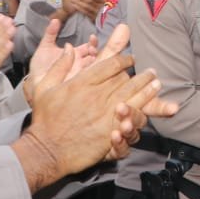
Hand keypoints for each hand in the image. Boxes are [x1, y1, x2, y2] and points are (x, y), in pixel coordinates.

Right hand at [20, 44, 177, 183]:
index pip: (110, 64)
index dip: (124, 59)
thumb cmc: (44, 119)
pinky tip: (151, 103)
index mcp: (82, 82)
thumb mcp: (43, 87)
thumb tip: (68, 48)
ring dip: (147, 87)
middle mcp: (97, 95)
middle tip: (150, 71)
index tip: (130, 59)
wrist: (47, 149)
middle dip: (140, 73)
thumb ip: (59, 66)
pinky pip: (131, 116)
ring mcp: (106, 113)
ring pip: (133, 94)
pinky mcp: (111, 130)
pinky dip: (143, 107)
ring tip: (156, 82)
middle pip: (126, 78)